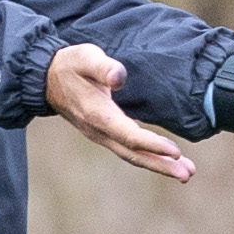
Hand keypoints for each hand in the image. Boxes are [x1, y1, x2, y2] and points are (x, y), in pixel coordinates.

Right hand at [46, 44, 192, 182]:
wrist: (46, 78)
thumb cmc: (71, 65)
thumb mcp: (86, 58)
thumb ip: (104, 67)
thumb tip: (119, 78)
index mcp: (97, 114)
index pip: (128, 136)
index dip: (152, 144)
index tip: (175, 152)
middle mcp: (99, 131)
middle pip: (133, 153)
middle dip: (161, 165)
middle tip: (187, 175)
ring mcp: (101, 135)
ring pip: (132, 155)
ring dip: (159, 165)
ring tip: (187, 173)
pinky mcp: (105, 134)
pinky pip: (129, 150)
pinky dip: (149, 157)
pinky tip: (167, 160)